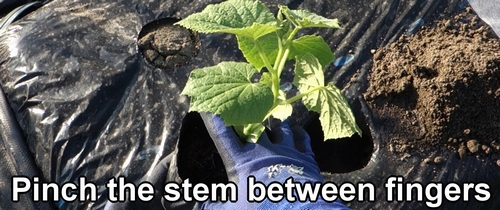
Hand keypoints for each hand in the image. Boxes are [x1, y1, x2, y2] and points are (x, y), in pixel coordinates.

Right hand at [200, 113, 348, 208]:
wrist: (293, 209)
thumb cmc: (258, 207)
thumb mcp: (230, 209)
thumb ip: (214, 205)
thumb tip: (202, 205)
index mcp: (241, 161)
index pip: (223, 135)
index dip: (214, 120)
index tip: (208, 107)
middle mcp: (262, 150)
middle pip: (255, 126)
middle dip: (251, 117)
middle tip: (250, 110)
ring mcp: (285, 150)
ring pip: (281, 128)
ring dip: (277, 124)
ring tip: (275, 121)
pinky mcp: (305, 156)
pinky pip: (302, 138)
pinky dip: (298, 132)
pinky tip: (296, 129)